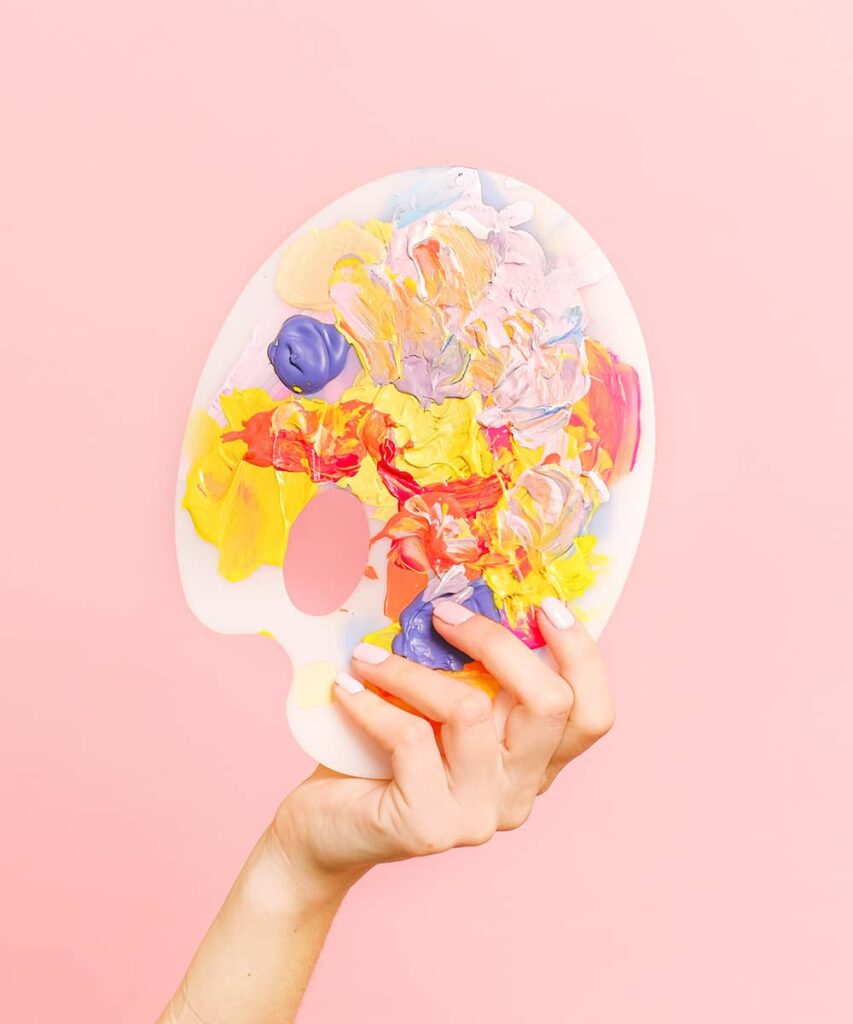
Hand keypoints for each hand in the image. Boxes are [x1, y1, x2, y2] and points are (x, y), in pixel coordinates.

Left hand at [273, 597, 612, 894]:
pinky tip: (347, 688)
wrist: (324, 831)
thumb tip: (466, 597)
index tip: (545, 607)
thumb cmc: (381, 757)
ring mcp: (478, 815)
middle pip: (551, 706)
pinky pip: (410, 739)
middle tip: (444, 614)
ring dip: (413, 671)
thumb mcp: (438, 708)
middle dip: (498, 642)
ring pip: (471, 713)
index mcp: (534, 762)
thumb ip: (469, 674)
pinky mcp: (428, 827)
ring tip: (368, 654)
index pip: (592, 715)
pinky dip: (373, 703)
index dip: (582, 657)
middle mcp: (519, 793)